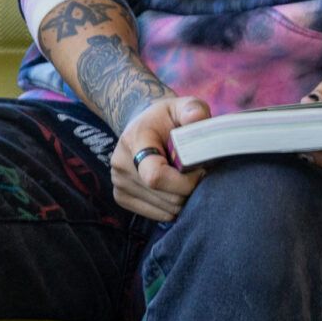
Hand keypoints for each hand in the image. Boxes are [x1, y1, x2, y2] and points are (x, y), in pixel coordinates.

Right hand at [112, 95, 211, 221]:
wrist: (141, 125)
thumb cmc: (166, 117)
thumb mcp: (181, 105)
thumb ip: (193, 109)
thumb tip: (197, 119)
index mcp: (134, 141)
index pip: (156, 176)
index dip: (185, 181)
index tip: (203, 170)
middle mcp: (121, 165)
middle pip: (166, 197)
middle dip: (191, 189)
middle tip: (200, 172)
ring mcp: (119, 184)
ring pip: (165, 209)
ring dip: (184, 198)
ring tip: (187, 177)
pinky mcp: (122, 198)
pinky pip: (158, 215)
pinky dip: (174, 206)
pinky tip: (177, 188)